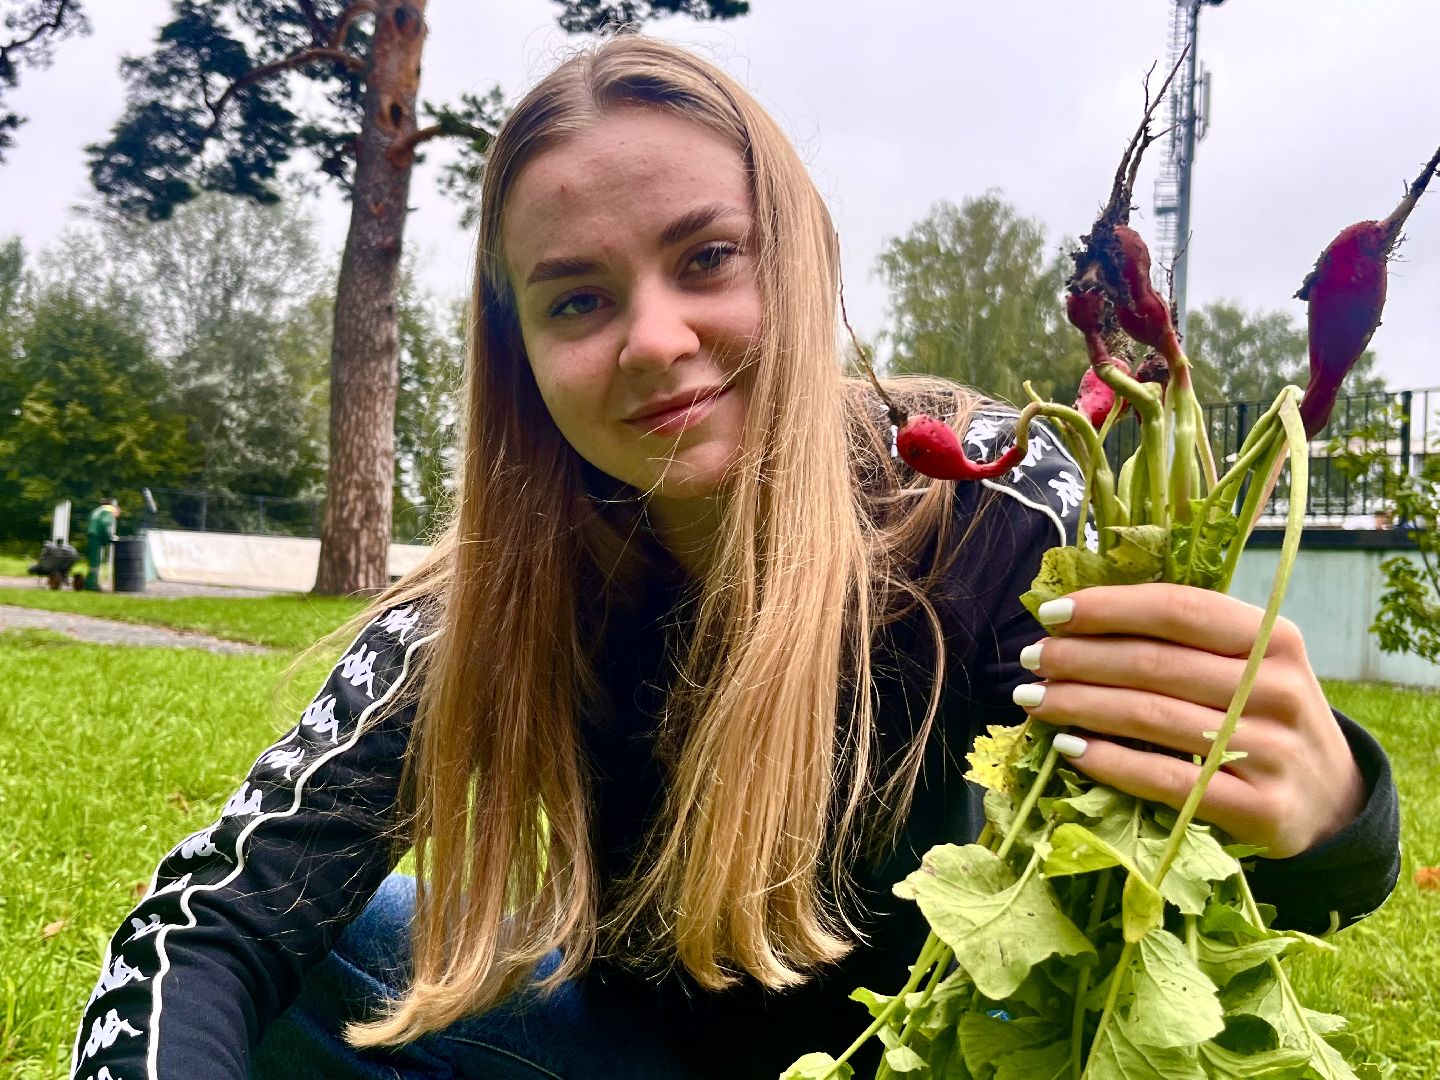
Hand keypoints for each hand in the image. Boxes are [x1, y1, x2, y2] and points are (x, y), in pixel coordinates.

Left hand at [1010, 582, 1365, 859]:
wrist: (1333, 802)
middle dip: (1079, 659)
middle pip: (1154, 664)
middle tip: (1032, 660)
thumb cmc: (1265, 716)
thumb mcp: (1250, 665)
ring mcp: (1271, 750)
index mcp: (1274, 639)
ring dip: (1079, 705)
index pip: (1177, 609)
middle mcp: (1277, 689)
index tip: (1052, 614)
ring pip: (1150, 718)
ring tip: (1034, 699)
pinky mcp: (1258, 808)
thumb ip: (1184, 640)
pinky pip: (1164, 779)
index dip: (1108, 608)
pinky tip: (1069, 747)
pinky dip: (1108, 761)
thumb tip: (1078, 618)